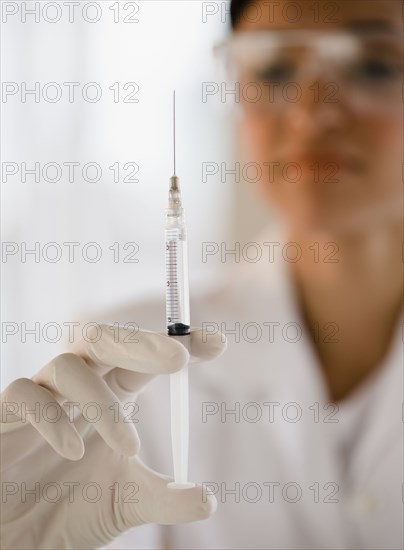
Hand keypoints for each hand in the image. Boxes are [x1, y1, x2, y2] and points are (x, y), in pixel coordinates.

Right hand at [0, 324, 225, 548]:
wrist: (20, 538)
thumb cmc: (71, 510)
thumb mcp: (127, 503)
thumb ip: (165, 499)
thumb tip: (209, 501)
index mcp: (110, 396)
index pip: (145, 359)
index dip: (176, 344)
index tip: (217, 343)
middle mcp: (78, 387)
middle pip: (106, 340)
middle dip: (143, 343)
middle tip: (178, 357)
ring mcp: (42, 396)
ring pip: (69, 366)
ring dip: (103, 403)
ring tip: (129, 448)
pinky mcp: (5, 415)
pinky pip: (24, 394)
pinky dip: (53, 418)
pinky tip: (74, 451)